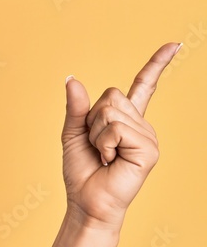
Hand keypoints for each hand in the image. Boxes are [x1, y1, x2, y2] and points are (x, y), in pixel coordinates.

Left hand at [61, 42, 180, 234]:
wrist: (87, 201)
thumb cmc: (81, 171)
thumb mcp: (72, 133)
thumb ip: (75, 107)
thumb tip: (72, 78)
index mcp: (126, 119)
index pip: (143, 86)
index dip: (157, 64)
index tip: (174, 44)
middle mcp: (141, 125)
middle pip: (110, 96)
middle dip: (91, 119)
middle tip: (96, 146)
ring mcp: (148, 136)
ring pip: (110, 112)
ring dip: (96, 134)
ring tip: (104, 155)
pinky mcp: (149, 149)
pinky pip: (117, 128)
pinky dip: (104, 143)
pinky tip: (110, 159)